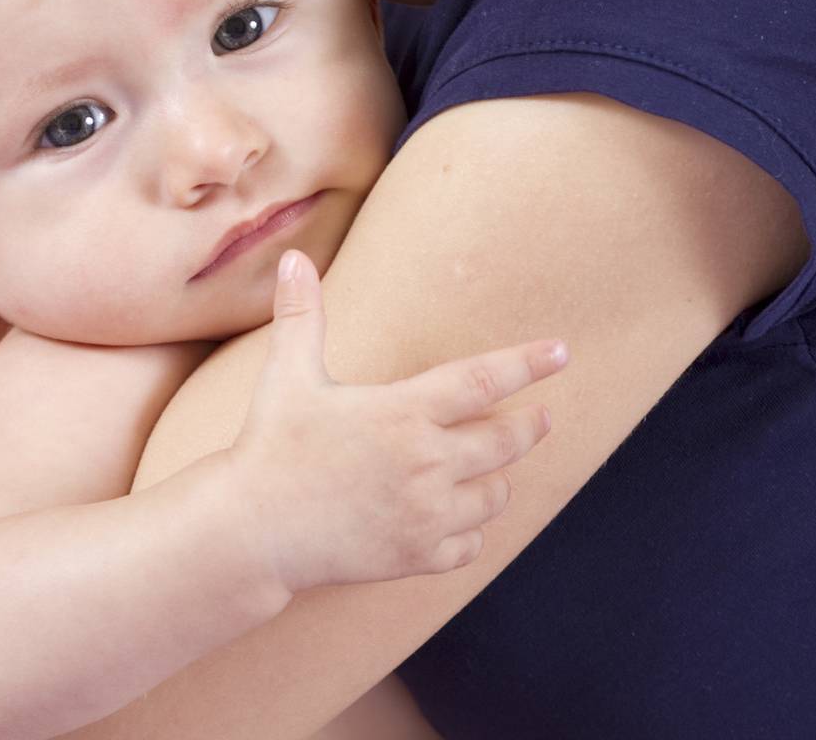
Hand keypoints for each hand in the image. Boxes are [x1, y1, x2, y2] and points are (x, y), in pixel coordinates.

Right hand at [227, 249, 568, 598]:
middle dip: (529, 425)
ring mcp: (426, 514)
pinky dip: (471, 530)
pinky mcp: (417, 556)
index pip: (484, 380)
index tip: (561, 352)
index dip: (527, 363)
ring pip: (494, 494)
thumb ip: (301, 316)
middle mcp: (426, 462)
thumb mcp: (288, 374)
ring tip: (494, 469)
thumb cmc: (272, 446)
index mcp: (404, 411)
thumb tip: (293, 259)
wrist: (254, 531)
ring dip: (498, 479)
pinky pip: (470, 544)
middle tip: (543, 416)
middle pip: (504, 440)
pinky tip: (459, 518)